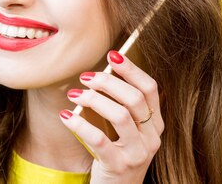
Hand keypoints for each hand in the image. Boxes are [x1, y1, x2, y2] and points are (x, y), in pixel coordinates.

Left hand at [59, 50, 163, 183]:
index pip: (150, 89)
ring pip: (120, 116)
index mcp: (155, 125)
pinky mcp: (118, 166)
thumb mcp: (128, 133)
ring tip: (75, 94)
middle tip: (86, 77)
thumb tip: (103, 74)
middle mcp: (151, 138)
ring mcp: (137, 154)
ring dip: (94, 100)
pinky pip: (99, 139)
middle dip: (108, 82)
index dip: (132, 69)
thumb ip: (123, 107)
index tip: (113, 54)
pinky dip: (80, 124)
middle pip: (134, 99)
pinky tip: (66, 115)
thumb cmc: (117, 155)